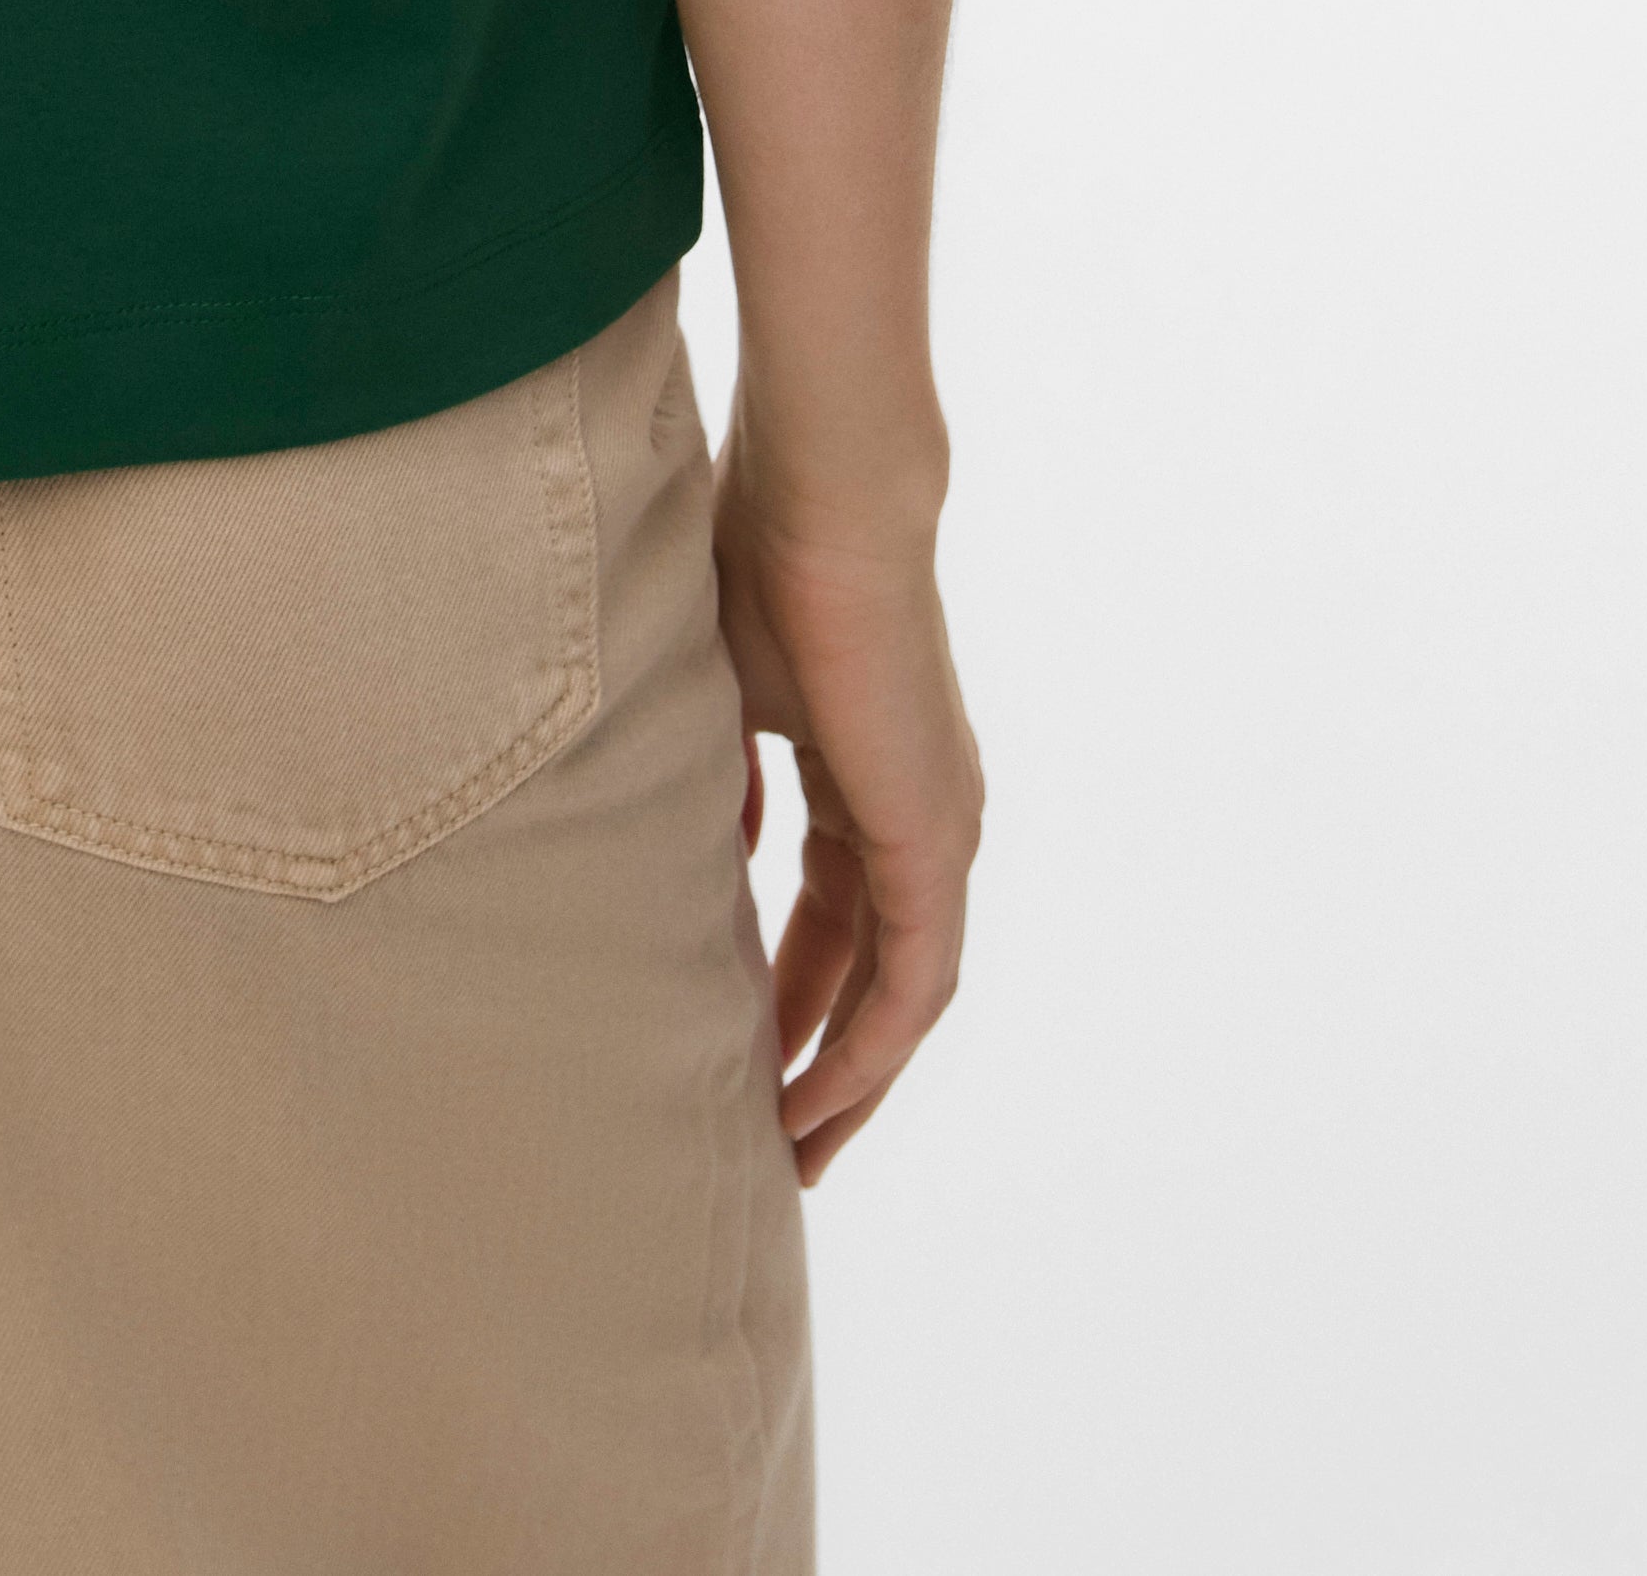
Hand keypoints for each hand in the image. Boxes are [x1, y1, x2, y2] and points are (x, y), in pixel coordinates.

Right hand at [712, 453, 981, 1184]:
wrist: (828, 496)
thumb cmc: (758, 554)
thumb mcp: (719, 686)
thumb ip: (719, 773)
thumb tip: (711, 848)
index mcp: (864, 774)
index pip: (832, 915)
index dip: (785, 991)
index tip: (735, 1056)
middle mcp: (917, 812)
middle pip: (872, 972)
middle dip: (820, 1058)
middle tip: (769, 1141)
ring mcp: (936, 828)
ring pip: (901, 995)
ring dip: (848, 1077)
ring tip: (789, 1150)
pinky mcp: (935, 840)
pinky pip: (912, 983)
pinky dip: (868, 1049)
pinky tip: (815, 1101)